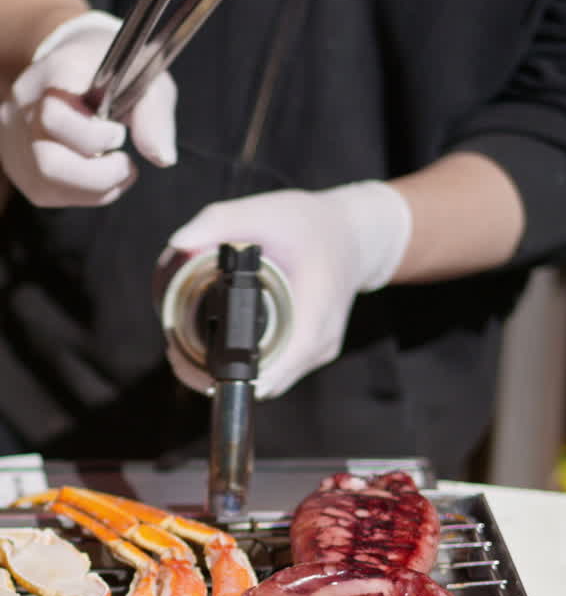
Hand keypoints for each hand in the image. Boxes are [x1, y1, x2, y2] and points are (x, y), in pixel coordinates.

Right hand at [0, 11, 176, 206]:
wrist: (76, 70)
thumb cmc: (116, 77)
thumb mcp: (146, 83)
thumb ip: (155, 116)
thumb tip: (162, 158)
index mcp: (53, 74)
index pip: (55, 116)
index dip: (95, 137)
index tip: (119, 132)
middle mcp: (26, 105)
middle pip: (49, 161)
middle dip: (98, 174)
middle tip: (122, 161)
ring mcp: (17, 136)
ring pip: (48, 181)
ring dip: (94, 188)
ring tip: (116, 170)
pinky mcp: (21, 165)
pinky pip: (50, 192)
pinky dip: (85, 193)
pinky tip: (99, 174)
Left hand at [169, 182, 411, 397]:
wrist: (356, 234)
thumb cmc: (314, 224)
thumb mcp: (265, 212)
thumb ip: (219, 222)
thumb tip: (179, 241)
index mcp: (313, 318)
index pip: (274, 371)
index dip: (232, 378)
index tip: (197, 369)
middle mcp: (318, 345)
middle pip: (266, 383)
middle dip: (220, 376)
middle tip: (178, 352)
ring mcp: (317, 352)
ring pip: (271, 380)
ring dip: (233, 371)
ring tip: (194, 349)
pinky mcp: (312, 351)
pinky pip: (278, 368)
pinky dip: (250, 362)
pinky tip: (224, 344)